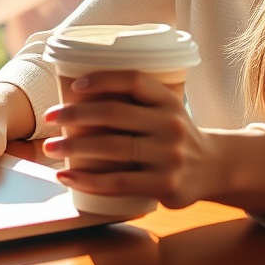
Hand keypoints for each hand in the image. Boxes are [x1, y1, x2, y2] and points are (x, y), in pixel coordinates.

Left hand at [43, 71, 218, 209]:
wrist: (215, 167)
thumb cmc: (174, 134)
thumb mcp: (166, 109)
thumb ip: (135, 102)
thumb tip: (77, 92)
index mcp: (168, 100)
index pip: (134, 80)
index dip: (103, 79)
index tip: (75, 86)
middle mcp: (171, 125)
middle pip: (115, 114)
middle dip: (75, 115)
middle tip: (49, 118)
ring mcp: (169, 156)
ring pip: (112, 149)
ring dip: (75, 148)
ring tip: (50, 148)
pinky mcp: (164, 185)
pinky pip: (118, 182)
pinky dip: (88, 180)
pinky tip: (67, 176)